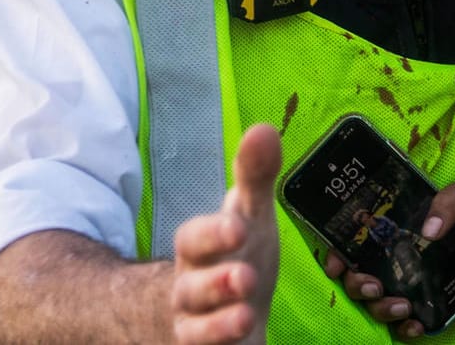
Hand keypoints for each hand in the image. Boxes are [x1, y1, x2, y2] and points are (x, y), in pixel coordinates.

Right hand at [170, 124, 281, 344]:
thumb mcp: (245, 216)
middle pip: (192, 288)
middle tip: (245, 277)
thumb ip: (254, 178)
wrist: (201, 313)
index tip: (239, 228)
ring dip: (218, 327)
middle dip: (216, 283)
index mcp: (199, 251)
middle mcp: (190, 291)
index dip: (212, 234)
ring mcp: (196, 329)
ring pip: (196, 332)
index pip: (193, 240)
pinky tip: (247, 344)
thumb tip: (264, 129)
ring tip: (244, 318)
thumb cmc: (231, 257)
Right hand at [321, 176, 454, 340]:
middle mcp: (401, 258)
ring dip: (381, 309)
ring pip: (378, 303)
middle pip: (360, 277)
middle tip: (376, 286)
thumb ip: (451, 200)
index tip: (338, 265)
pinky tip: (416, 325)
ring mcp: (415, 284)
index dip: (339, 254)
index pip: (358, 242)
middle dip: (358, 286)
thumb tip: (428, 230)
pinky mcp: (433, 306)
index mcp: (401, 228)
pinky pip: (407, 324)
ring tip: (403, 306)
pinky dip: (405, 329)